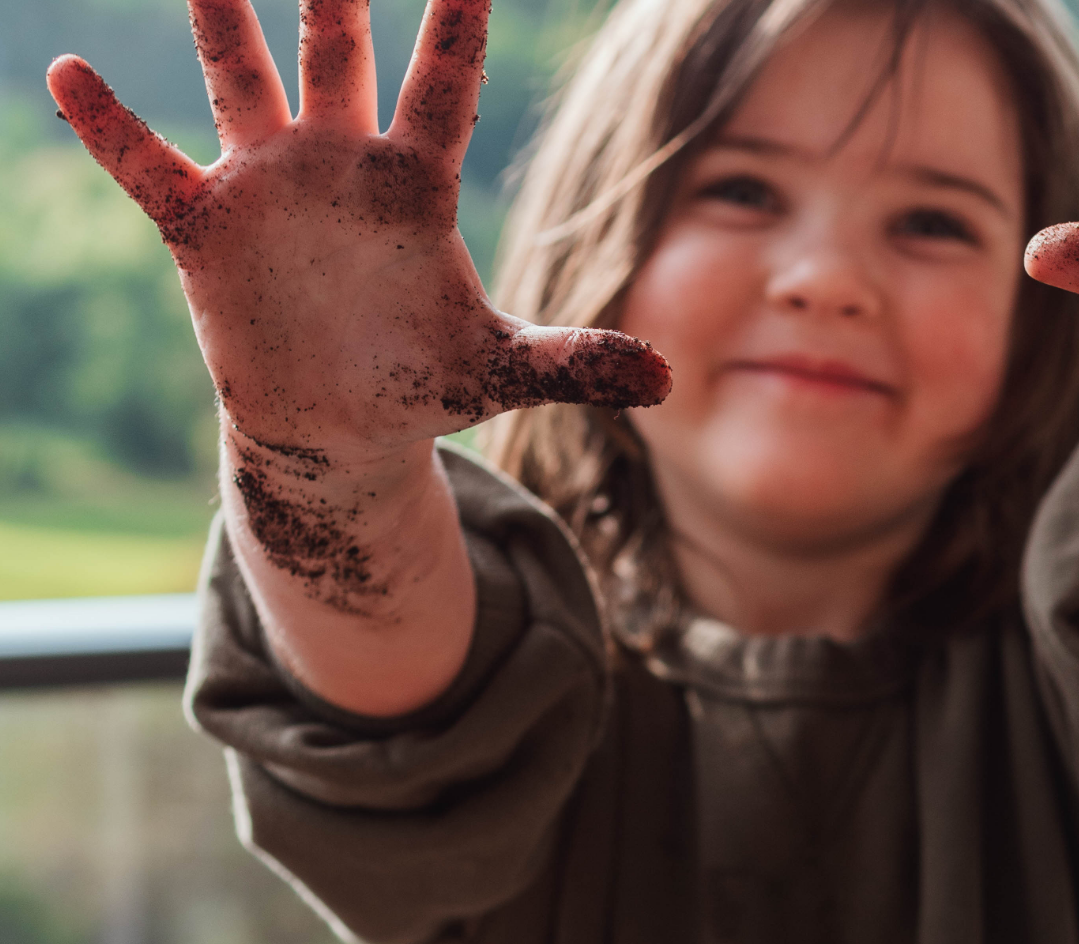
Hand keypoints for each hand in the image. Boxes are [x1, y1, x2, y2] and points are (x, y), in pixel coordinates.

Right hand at [46, 0, 668, 461]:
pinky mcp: (208, 230)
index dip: (457, 20)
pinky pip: (152, 167)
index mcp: (417, 184)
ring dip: (220, 18)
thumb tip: (669, 381)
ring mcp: (270, 186)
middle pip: (337, 49)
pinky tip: (68, 72)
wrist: (341, 427)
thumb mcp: (504, 370)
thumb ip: (579, 363)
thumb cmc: (425, 381)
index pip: (446, 84)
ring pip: (240, 77)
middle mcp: (341, 162)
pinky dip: (111, 128)